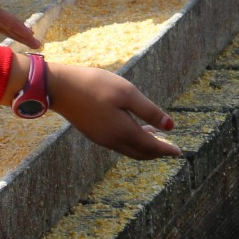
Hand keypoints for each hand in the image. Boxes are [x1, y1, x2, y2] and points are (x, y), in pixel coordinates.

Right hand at [48, 62, 179, 159]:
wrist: (60, 87)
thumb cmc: (95, 85)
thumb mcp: (128, 93)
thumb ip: (149, 111)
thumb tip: (170, 126)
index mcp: (123, 132)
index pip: (151, 146)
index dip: (166, 149)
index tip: (179, 152)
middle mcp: (112, 141)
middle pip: (140, 153)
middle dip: (157, 152)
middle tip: (171, 149)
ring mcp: (101, 138)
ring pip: (129, 150)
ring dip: (145, 147)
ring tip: (157, 136)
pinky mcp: (94, 133)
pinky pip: (119, 144)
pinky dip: (132, 142)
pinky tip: (136, 128)